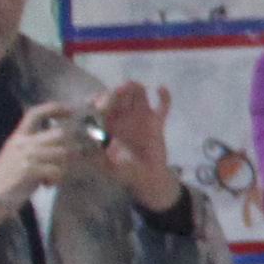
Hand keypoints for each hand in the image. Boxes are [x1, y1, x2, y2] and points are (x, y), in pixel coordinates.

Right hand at [0, 104, 86, 221]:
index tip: (71, 111)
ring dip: (64, 166)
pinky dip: (57, 179)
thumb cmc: (5, 180)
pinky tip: (47, 184)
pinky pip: (57, 170)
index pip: (35, 113)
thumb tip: (63, 145)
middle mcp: (21, 143)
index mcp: (17, 137)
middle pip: (59, 133)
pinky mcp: (29, 170)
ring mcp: (25, 156)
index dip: (54, 108)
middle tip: (68, 162)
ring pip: (62, 152)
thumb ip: (36, 148)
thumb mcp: (18, 157)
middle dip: (70, 147)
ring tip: (54, 177)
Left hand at [91, 80, 180, 211]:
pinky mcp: (157, 121)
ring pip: (138, 98)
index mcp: (107, 126)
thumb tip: (101, 142)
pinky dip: (164, 97)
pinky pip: (162, 106)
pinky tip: (160, 89)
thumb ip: (104, 155)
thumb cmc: (124, 172)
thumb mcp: (109, 166)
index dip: (100, 103)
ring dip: (136, 90)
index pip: (102, 109)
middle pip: (119, 99)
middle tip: (121, 89)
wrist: (147, 177)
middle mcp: (122, 117)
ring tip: (137, 86)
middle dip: (119, 93)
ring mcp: (140, 117)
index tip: (100, 101)